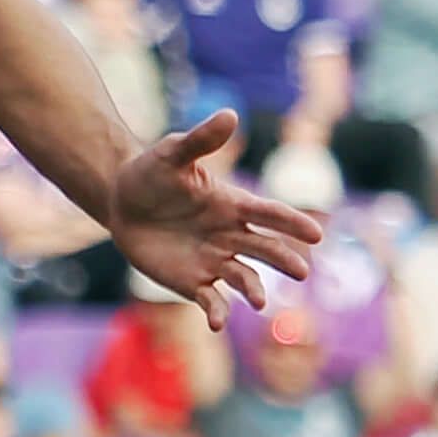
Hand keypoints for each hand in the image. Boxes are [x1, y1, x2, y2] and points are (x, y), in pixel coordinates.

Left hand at [106, 112, 322, 323]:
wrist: (122, 201)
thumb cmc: (151, 173)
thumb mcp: (172, 153)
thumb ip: (202, 140)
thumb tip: (230, 113)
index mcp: (232, 204)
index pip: (269, 214)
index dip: (292, 223)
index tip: (315, 235)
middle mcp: (229, 234)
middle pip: (264, 248)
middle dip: (283, 259)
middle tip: (301, 271)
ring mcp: (213, 260)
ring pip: (244, 277)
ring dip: (254, 289)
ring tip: (259, 301)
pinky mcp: (193, 282)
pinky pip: (212, 300)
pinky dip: (217, 312)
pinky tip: (217, 322)